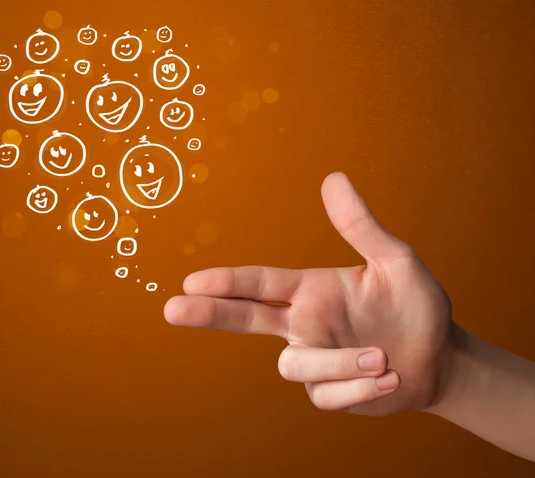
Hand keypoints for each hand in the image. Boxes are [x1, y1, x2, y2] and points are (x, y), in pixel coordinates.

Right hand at [164, 173, 453, 415]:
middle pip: (245, 319)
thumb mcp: (395, 261)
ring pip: (295, 367)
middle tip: (172, 310)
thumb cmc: (416, 306)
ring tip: (383, 359)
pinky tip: (389, 378)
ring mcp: (314, 360)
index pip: (260, 284)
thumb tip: (333, 178)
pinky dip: (359, 388)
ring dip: (338, 363)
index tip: (191, 281)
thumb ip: (360, 226)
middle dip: (210, 313)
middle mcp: (304, 324)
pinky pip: (328, 395)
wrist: (440, 359)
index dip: (227, 282)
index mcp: (312, 291)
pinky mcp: (329, 393)